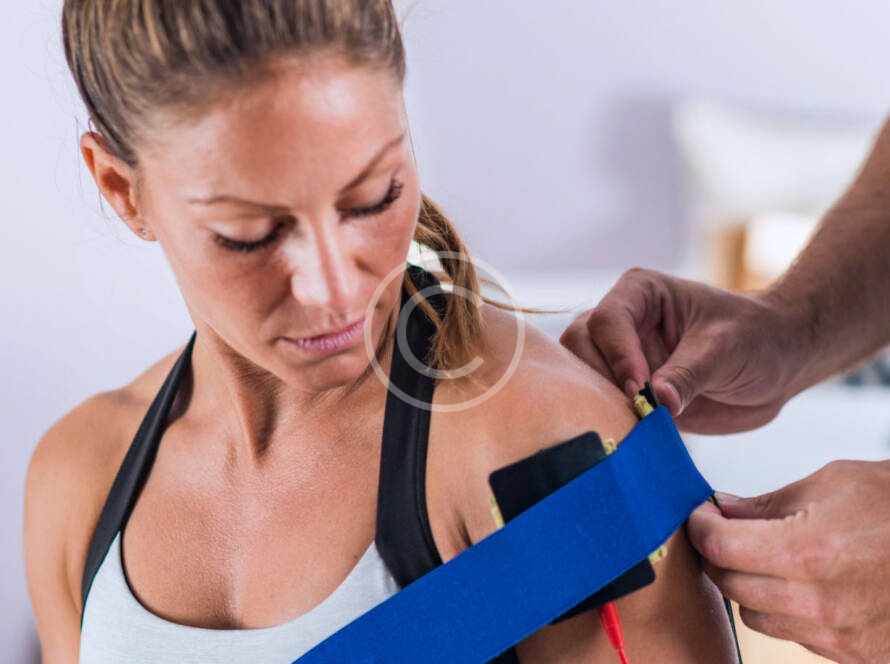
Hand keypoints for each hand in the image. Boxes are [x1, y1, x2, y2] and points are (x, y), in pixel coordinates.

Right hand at [559, 268, 809, 432]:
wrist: (778, 364)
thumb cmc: (756, 337)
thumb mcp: (725, 349)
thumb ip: (688, 373)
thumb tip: (655, 401)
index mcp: (640, 293)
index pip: (606, 320)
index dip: (618, 355)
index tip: (641, 388)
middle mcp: (622, 323)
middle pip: (580, 346)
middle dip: (601, 377)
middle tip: (635, 408)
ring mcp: (622, 358)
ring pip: (583, 377)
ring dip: (602, 400)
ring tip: (636, 422)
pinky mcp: (630, 392)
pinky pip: (604, 406)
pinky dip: (613, 420)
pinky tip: (636, 436)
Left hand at [687, 460, 889, 662]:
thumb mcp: (833, 483)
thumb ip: (768, 503)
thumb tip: (722, 509)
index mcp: (808, 551)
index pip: (719, 547)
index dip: (699, 526)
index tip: (699, 513)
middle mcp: (818, 601)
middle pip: (731, 584)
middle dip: (719, 553)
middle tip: (724, 529)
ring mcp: (838, 634)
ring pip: (756, 615)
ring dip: (748, 584)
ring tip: (765, 554)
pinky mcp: (856, 654)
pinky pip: (794, 634)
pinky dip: (784, 608)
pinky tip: (801, 581)